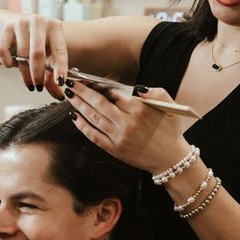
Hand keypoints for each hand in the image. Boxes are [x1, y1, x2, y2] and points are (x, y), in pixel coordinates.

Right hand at [0, 14, 68, 99]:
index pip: (60, 50)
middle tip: (38, 87)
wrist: (19, 23)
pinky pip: (3, 50)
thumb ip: (53, 74)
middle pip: (37, 54)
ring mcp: (21, 22)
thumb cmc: (40, 41)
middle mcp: (39, 22)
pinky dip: (7, 62)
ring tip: (29, 82)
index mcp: (55, 27)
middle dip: (37, 74)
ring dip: (25, 74)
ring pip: (21, 55)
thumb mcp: (50, 54)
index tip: (60, 82)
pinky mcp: (6, 27)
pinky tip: (12, 65)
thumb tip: (59, 95)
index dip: (61, 68)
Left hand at [64, 82, 190, 173]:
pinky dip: (83, 126)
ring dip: (79, 106)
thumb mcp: (171, 106)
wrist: (171, 159)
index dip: (99, 86)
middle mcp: (127, 123)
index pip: (114, 94)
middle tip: (70, 84)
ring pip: (94, 118)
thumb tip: (137, 88)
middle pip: (99, 104)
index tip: (88, 80)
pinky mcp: (115, 149)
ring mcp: (119, 137)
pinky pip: (95, 136)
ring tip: (69, 96)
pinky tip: (74, 117)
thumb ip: (156, 92)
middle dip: (82, 92)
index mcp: (140, 109)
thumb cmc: (170, 131)